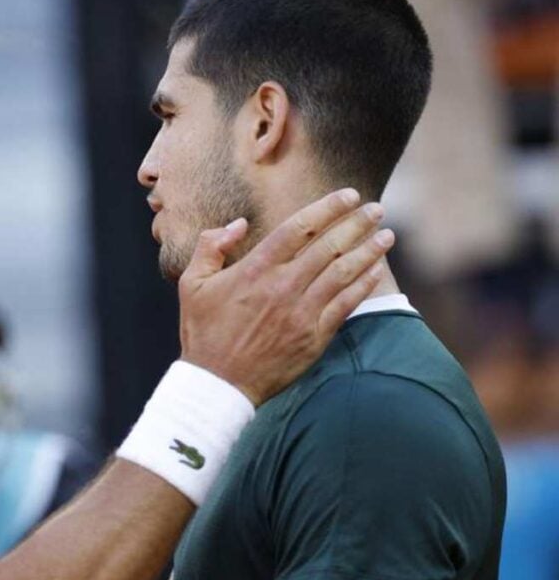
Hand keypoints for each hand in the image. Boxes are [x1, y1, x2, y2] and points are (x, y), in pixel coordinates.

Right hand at [178, 189, 393, 403]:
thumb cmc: (203, 332)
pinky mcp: (314, 336)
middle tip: (376, 208)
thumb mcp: (192, 283)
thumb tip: (240, 224)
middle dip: (357, 222)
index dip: (328, 207)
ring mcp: (302, 312)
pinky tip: (377, 270)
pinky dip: (364, 284)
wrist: (218, 384)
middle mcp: (283, 286)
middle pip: (329, 245)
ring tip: (386, 235)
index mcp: (255, 269)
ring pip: (344, 271)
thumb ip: (211, 245)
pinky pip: (346, 304)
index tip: (349, 195)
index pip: (299, 227)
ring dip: (368, 250)